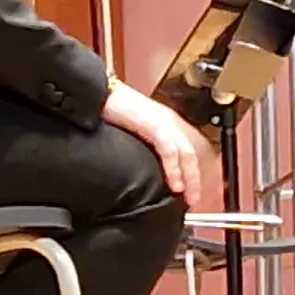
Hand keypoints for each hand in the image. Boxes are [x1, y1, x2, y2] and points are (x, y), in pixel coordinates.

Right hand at [102, 81, 215, 204]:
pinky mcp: (153, 125)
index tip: (190, 192)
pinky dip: (174, 168)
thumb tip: (145, 167)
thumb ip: (143, 146)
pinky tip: (175, 184)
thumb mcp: (133, 132)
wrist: (99, 94)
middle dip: (195, 179)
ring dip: (190, 178)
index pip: (186, 150)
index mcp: (165, 124)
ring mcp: (163, 123)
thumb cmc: (111, 110)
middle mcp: (169, 122)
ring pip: (186, 153)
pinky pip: (169, 150)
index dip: (191, 172)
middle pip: (191, 154)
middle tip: (193, 200)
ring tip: (189, 197)